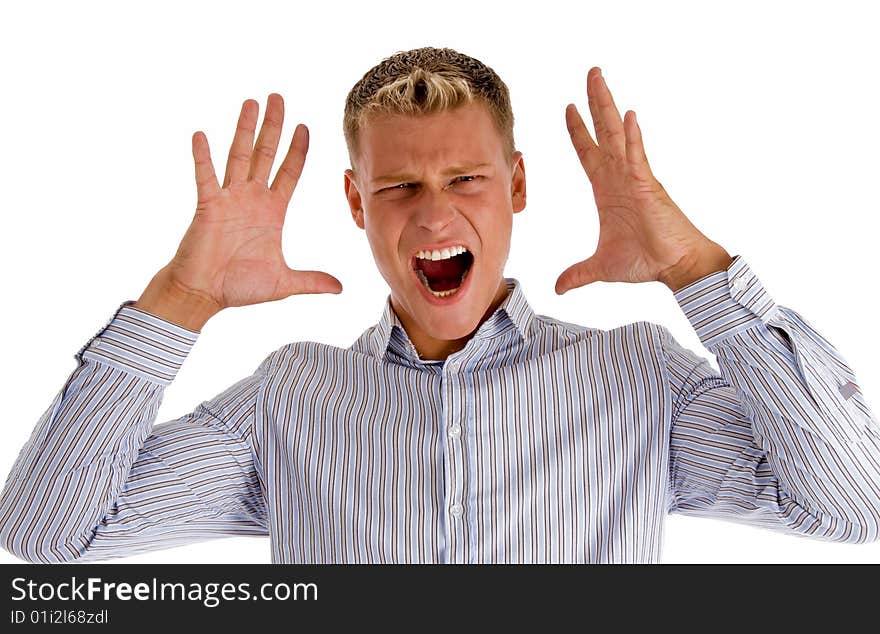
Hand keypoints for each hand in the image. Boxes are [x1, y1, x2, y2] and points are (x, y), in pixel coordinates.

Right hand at [161, 93, 342, 312]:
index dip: (298, 150)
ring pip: (238, 156)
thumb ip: (311, 281)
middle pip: (265, 153)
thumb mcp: (283, 282)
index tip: (306, 126)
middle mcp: (251, 199)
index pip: (289, 172)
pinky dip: (202, 157)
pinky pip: (205, 178)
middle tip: (279, 97)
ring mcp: (228, 199)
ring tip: (251, 102)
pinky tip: (201, 134)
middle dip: (273, 126)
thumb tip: (340, 289)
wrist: (205, 295)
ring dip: (244, 129)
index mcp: (272, 211)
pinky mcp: (207, 207)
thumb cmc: (239, 287)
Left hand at [555, 68, 731, 294]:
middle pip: (603, 132)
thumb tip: (557, 288)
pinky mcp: (648, 185)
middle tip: (590, 74)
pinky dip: (632, 138)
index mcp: (607, 190)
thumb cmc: (645, 262)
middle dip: (594, 103)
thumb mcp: (600, 268)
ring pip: (617, 135)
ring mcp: (634, 177)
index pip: (588, 153)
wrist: (673, 268)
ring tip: (597, 79)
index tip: (567, 109)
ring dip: (607, 106)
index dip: (578, 131)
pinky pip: (637, 156)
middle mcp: (619, 177)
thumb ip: (577, 273)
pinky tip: (627, 117)